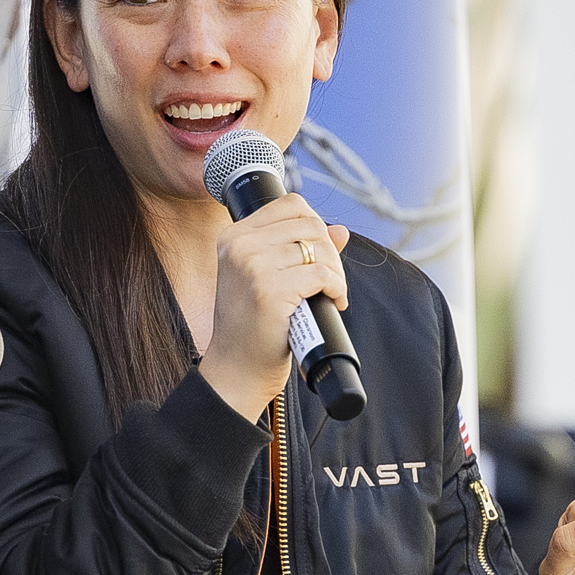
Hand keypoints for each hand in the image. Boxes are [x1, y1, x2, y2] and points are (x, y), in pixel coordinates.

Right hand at [202, 191, 347, 419]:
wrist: (236, 369)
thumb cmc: (252, 327)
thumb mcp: (266, 279)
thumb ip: (298, 249)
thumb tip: (341, 231)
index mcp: (234, 237)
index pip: (291, 204)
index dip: (316, 227)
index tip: (319, 255)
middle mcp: (240, 246)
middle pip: (310, 225)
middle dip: (330, 252)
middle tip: (330, 280)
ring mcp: (253, 266)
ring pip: (320, 249)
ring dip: (336, 273)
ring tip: (330, 293)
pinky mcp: (270, 290)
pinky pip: (322, 274)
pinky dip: (336, 288)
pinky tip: (332, 302)